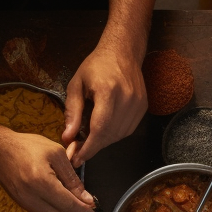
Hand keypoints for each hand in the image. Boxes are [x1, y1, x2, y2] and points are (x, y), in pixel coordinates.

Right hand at [0, 128, 96, 211]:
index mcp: (41, 182)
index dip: (83, 210)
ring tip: (79, 209)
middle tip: (89, 211)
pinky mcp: (21, 203)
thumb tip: (85, 197)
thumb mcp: (55, 153)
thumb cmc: (26, 146)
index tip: (95, 211)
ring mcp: (24, 203)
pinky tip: (64, 206)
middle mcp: (31, 197)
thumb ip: (71, 177)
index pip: (68, 204)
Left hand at [61, 42, 146, 166]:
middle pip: (110, 134)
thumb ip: (73, 112)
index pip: (99, 128)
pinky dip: (114, 135)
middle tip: (78, 151)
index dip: (88, 148)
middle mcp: (127, 98)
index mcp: (108, 90)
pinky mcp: (143, 107)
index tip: (77, 158)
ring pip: (120, 135)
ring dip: (103, 142)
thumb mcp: (76, 85)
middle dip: (93, 147)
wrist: (122, 52)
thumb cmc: (96, 66)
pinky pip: (128, 130)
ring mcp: (138, 103)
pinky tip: (104, 130)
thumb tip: (68, 137)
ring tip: (89, 139)